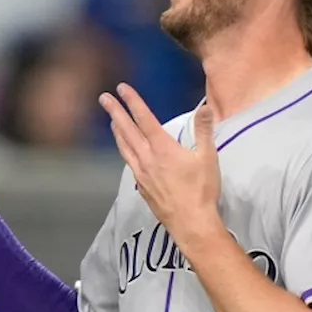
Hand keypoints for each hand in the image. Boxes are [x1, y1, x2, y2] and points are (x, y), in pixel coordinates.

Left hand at [99, 85, 222, 241]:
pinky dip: (124, 150)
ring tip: (111, 120)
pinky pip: (129, 162)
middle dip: (115, 112)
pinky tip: (125, 150)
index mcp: (163, 148)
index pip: (144, 119)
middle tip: (103, 98)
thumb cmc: (201, 190)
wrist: (190, 223)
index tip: (121, 88)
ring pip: (124, 147)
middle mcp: (147, 158)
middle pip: (127, 130)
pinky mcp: (142, 186)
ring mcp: (142, 173)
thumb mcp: (207, 157)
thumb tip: (205, 107)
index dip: (133, 102)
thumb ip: (204, 130)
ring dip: (117, 131)